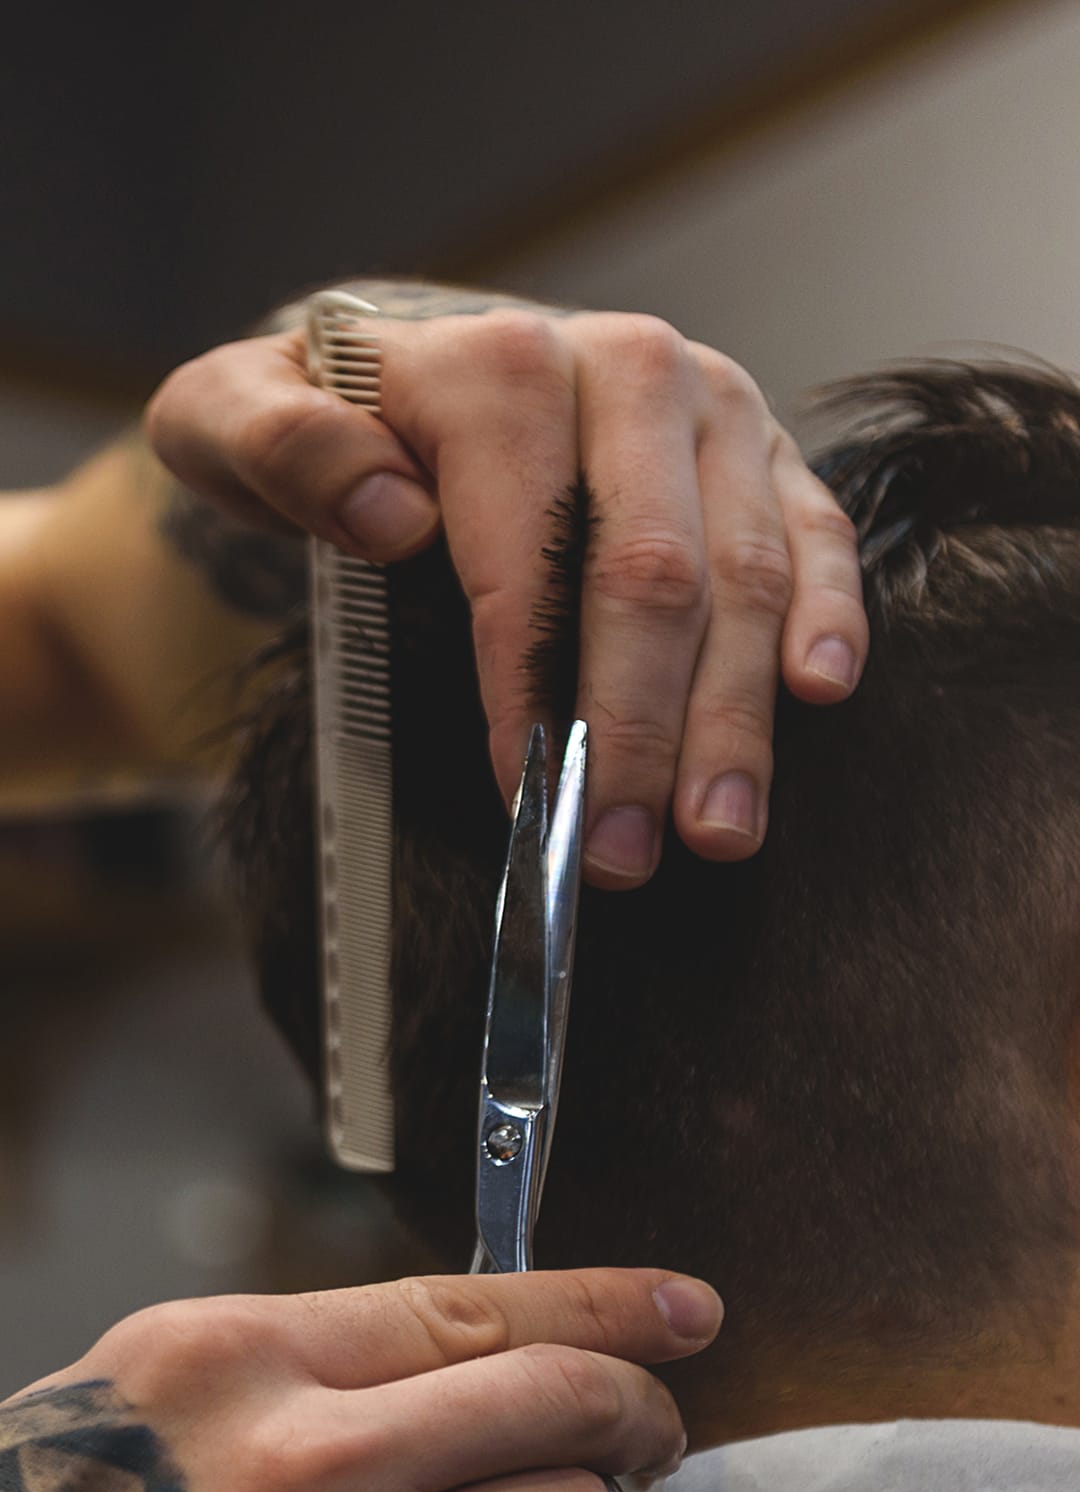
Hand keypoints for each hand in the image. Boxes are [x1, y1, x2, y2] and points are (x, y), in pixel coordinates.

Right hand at [0, 1264, 719, 1491]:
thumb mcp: (151, 1387)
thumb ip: (304, 1360)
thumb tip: (455, 1358)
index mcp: (252, 1357)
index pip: (481, 1303)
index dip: (610, 1302)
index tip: (680, 1309)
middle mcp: (313, 1458)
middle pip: (558, 1399)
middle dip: (639, 1409)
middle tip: (650, 1431)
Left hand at [146, 287, 867, 887]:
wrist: (412, 375)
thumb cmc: (321, 426)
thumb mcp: (228, 418)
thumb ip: (271, 445)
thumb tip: (390, 510)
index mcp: (497, 362)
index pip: (531, 549)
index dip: (532, 685)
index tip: (528, 798)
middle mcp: (623, 367)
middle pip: (652, 572)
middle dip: (636, 730)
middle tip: (619, 853)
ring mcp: (709, 405)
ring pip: (743, 571)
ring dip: (733, 716)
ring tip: (714, 830)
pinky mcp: (765, 447)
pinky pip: (817, 531)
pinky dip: (828, 615)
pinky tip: (818, 692)